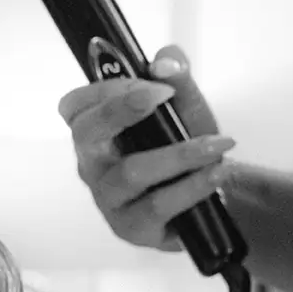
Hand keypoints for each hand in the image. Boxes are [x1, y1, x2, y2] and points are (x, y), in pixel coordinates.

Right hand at [59, 45, 235, 250]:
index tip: (150, 82)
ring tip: (218, 145)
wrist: (214, 195)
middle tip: (165, 95)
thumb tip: (163, 63)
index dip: (104, 89)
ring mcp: (108, 200)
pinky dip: (192, 186)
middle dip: (122, 109)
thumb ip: (178, 77)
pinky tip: (217, 174)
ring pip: (131, 172)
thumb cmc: (187, 149)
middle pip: (85, 133)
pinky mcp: (131, 229)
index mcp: (97, 132)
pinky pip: (157, 206)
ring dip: (179, 154)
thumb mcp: (187, 107)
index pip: (74, 106)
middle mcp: (93, 165)